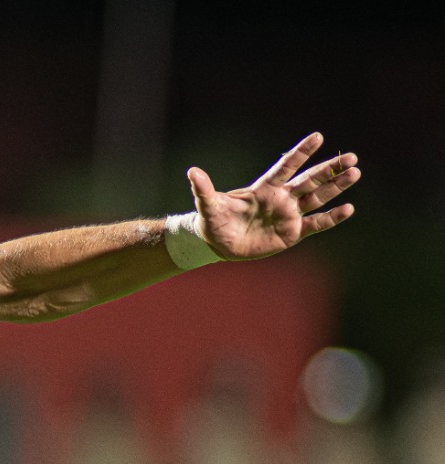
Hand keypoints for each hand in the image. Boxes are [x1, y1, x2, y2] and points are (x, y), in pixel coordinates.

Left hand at [187, 133, 359, 260]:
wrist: (217, 243)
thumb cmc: (214, 221)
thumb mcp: (208, 206)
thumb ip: (203, 190)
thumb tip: (192, 171)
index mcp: (264, 188)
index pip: (286, 166)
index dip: (301, 152)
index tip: (318, 136)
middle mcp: (281, 198)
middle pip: (310, 179)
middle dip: (329, 169)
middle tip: (351, 157)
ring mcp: (289, 214)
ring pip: (317, 197)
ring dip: (335, 186)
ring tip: (355, 173)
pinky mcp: (292, 232)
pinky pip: (316, 223)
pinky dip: (331, 218)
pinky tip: (348, 209)